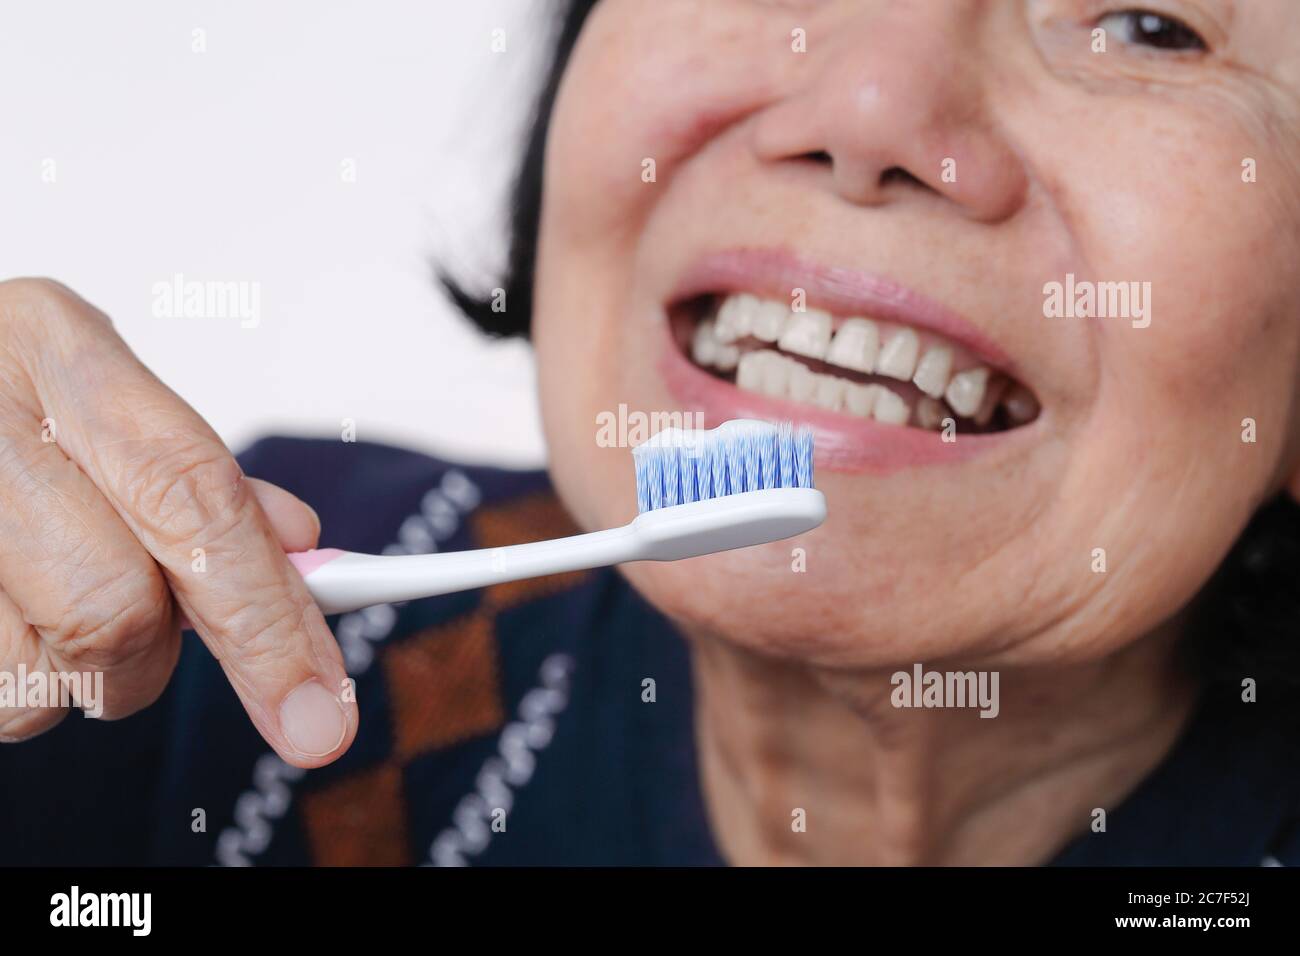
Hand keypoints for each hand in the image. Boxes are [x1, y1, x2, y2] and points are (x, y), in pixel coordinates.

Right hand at [0, 278, 355, 765]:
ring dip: (85, 669)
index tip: (319, 709)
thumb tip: (301, 547)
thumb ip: (199, 472)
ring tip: (64, 598)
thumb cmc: (10, 387)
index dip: (268, 618)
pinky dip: (25, 674)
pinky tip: (17, 608)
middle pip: (113, 609)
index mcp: (59, 355)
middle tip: (165, 636)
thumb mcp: (104, 390)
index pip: (195, 503)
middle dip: (159, 654)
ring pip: (44, 671)